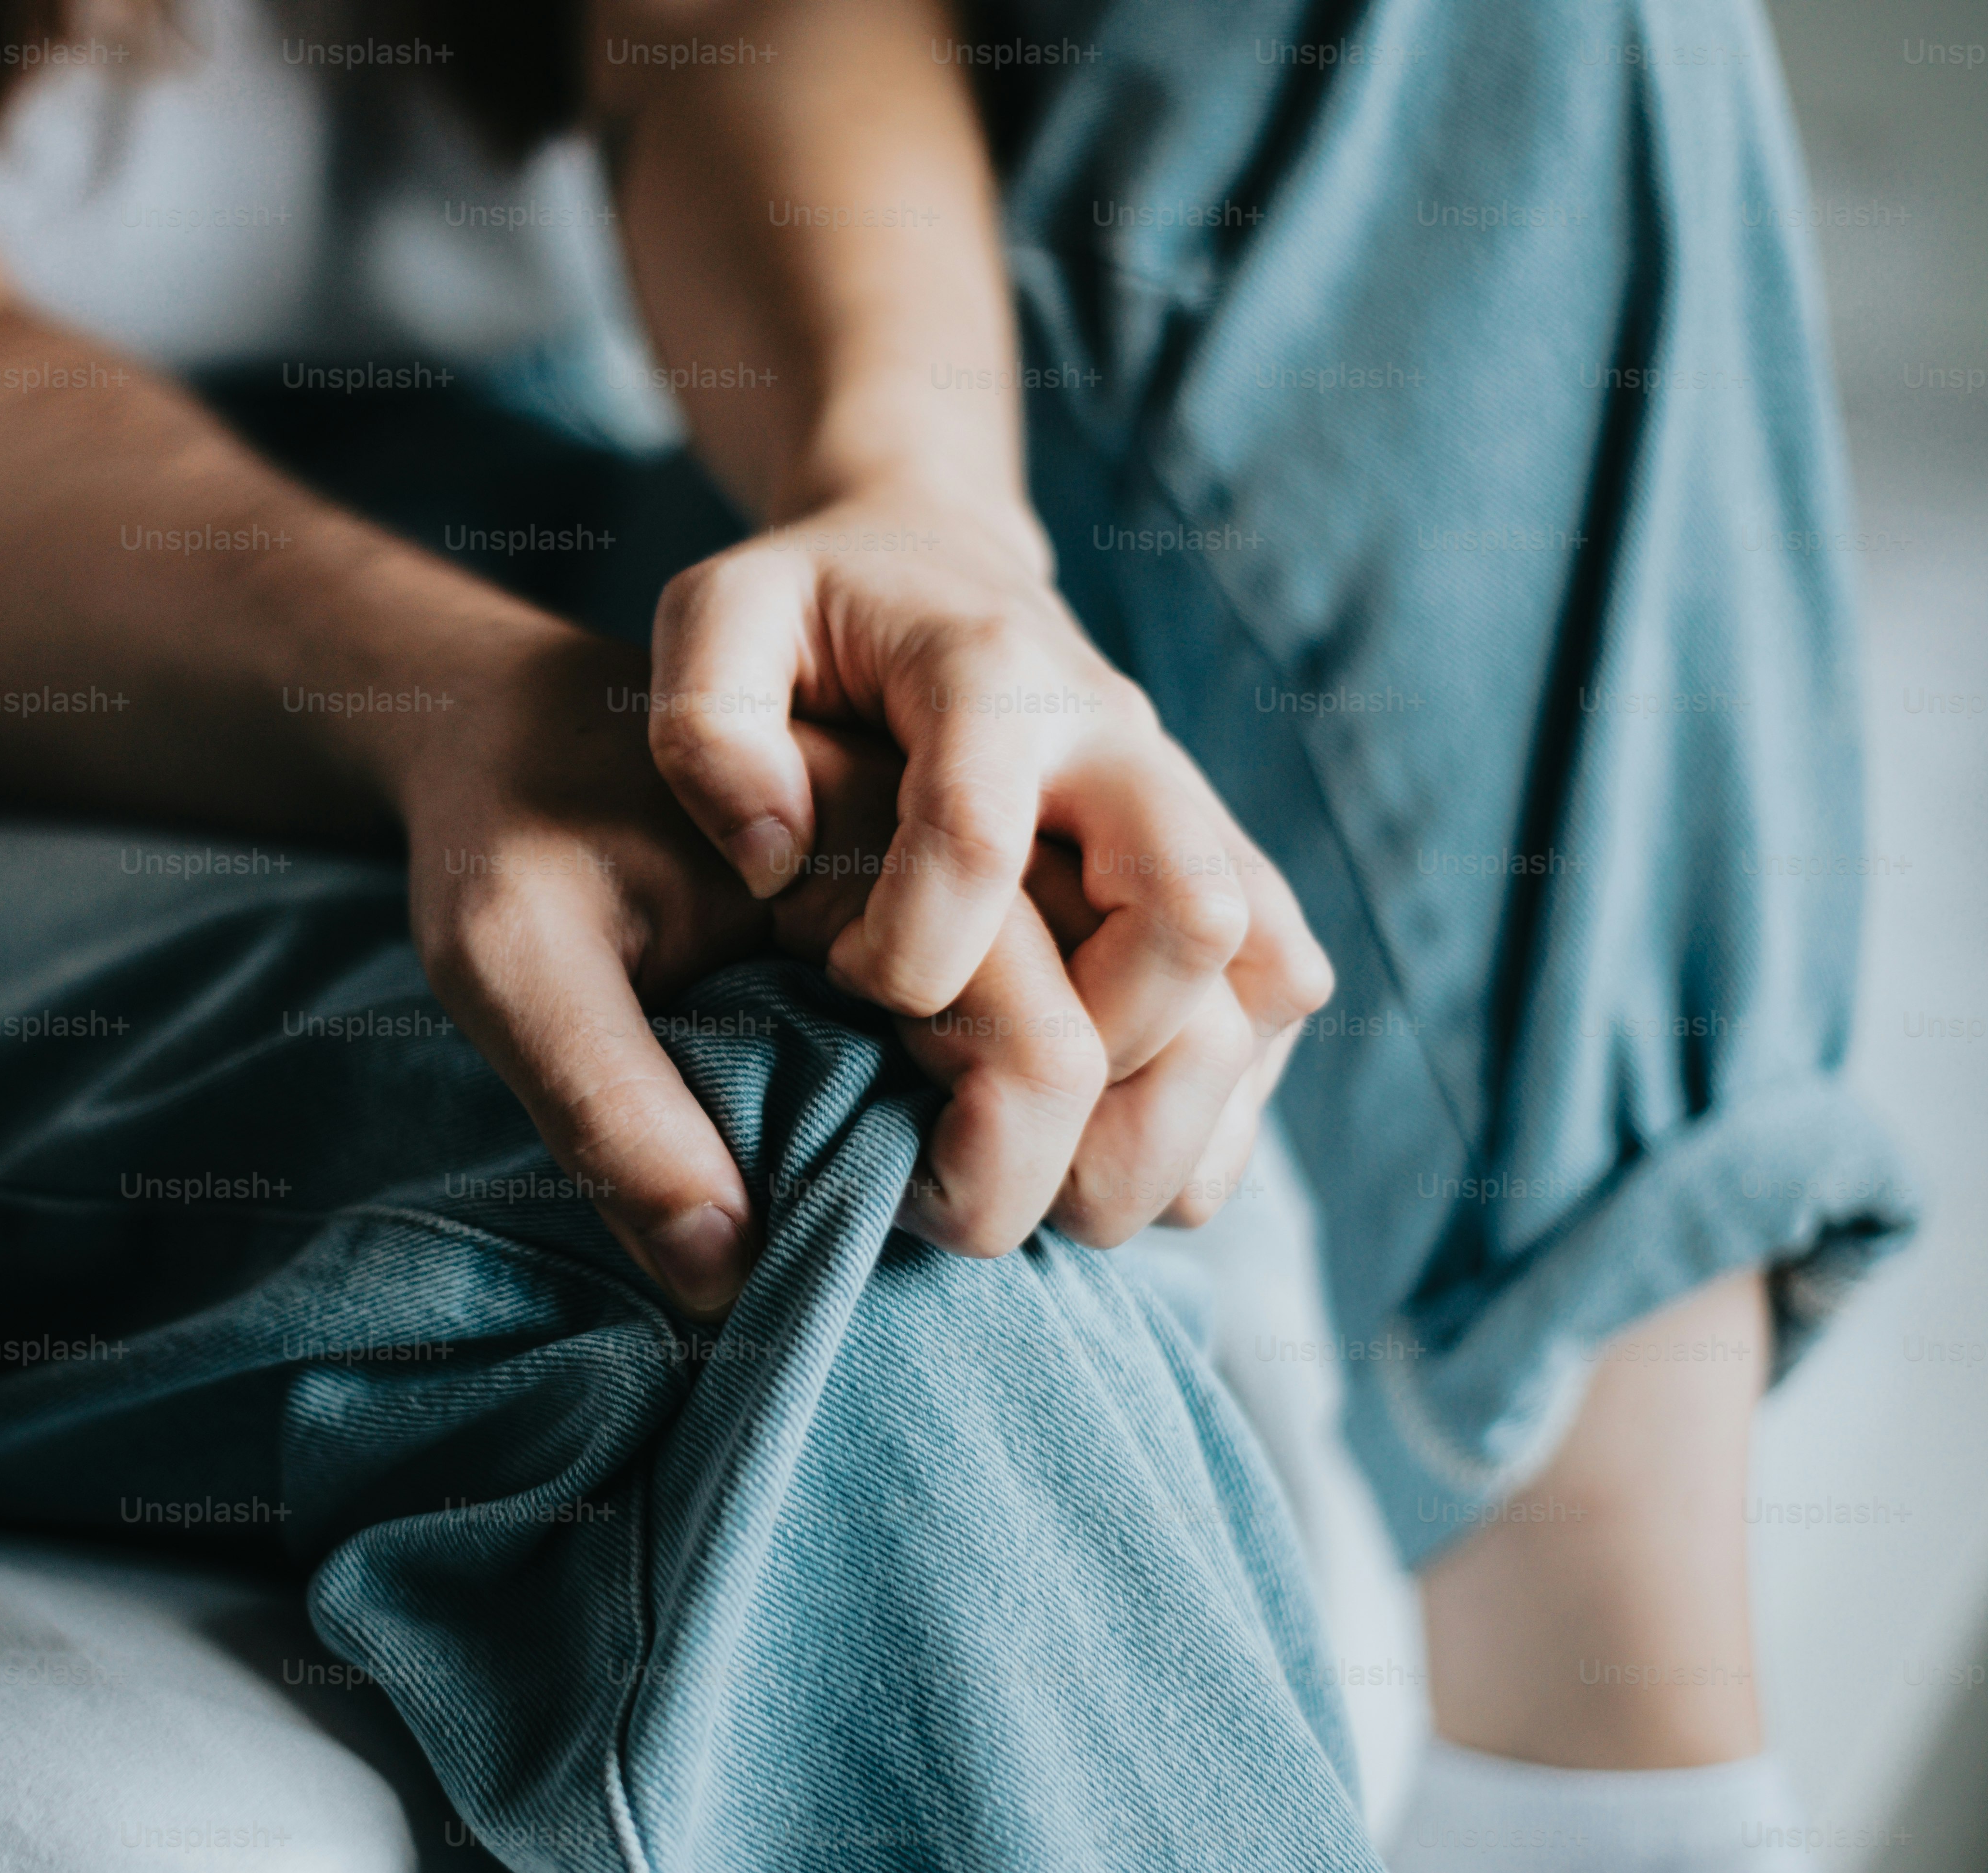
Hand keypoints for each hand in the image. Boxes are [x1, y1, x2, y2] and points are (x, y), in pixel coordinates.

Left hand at [646, 483, 1331, 1245]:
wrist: (937, 567)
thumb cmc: (812, 615)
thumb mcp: (717, 616)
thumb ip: (708, 720)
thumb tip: (773, 856)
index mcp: (990, 677)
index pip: (982, 836)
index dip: (910, 952)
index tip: (845, 986)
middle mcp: (1121, 745)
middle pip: (1185, 914)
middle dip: (1090, 1051)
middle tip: (977, 1124)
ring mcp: (1190, 813)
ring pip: (1263, 979)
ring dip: (1171, 1112)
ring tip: (1051, 1190)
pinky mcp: (1227, 873)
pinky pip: (1279, 1007)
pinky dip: (1217, 1109)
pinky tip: (1112, 1158)